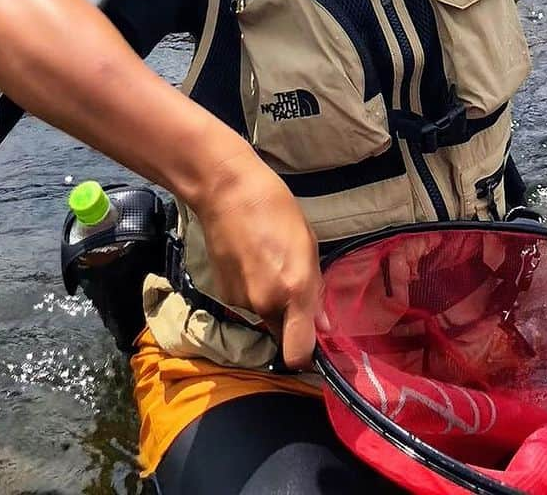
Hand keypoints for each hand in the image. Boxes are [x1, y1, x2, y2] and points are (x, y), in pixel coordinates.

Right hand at [193, 149, 323, 369]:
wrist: (228, 192)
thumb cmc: (276, 209)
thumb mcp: (308, 244)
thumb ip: (316, 289)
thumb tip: (323, 325)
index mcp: (295, 290)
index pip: (299, 353)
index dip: (307, 355)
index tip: (313, 340)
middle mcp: (266, 303)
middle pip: (282, 334)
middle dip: (290, 320)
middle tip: (292, 287)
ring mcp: (241, 301)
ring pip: (263, 316)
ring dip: (270, 302)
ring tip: (268, 264)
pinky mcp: (223, 294)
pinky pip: (246, 304)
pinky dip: (251, 291)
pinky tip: (250, 261)